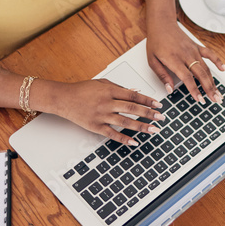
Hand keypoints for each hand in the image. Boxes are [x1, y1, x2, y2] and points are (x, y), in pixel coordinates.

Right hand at [33, 79, 164, 144]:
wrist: (63, 98)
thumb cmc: (83, 90)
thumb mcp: (102, 83)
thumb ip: (120, 88)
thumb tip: (136, 92)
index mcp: (110, 91)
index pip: (133, 96)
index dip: (148, 100)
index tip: (159, 104)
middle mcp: (107, 103)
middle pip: (132, 109)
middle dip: (149, 113)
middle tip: (161, 117)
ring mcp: (101, 116)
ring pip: (125, 122)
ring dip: (141, 126)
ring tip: (154, 129)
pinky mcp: (95, 126)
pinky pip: (112, 134)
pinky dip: (124, 139)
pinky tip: (134, 142)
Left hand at [146, 22, 224, 103]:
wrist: (162, 24)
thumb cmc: (156, 42)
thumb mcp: (152, 60)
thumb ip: (162, 76)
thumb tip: (169, 89)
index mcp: (174, 59)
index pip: (187, 77)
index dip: (194, 89)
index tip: (199, 99)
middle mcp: (186, 55)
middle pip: (201, 74)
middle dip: (209, 88)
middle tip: (215, 100)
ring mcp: (194, 50)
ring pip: (207, 68)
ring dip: (213, 81)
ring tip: (218, 93)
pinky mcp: (197, 47)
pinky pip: (210, 55)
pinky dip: (218, 62)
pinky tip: (224, 71)